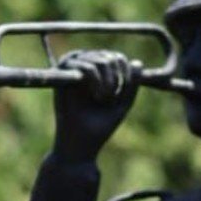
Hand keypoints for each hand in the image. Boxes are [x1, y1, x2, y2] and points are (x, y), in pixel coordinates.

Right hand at [52, 49, 139, 164]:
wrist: (80, 144)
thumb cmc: (100, 127)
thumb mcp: (122, 104)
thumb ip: (132, 84)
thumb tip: (138, 62)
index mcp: (98, 72)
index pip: (117, 58)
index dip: (126, 75)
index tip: (122, 96)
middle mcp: (84, 65)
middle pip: (110, 56)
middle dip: (117, 80)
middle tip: (110, 100)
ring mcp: (73, 68)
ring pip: (101, 60)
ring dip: (109, 82)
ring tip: (103, 99)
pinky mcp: (62, 74)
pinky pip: (87, 67)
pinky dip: (97, 82)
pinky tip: (97, 96)